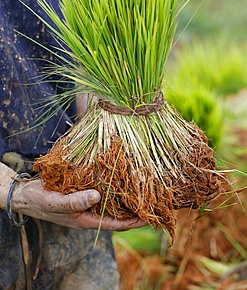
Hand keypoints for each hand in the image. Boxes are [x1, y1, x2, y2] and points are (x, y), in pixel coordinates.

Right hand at [12, 178, 146, 229]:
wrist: (27, 194)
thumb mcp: (57, 202)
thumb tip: (98, 196)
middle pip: (118, 214)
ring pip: (113, 203)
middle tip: (153, 202)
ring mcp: (88, 202)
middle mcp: (91, 212)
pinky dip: (114, 188)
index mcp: (87, 220)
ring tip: (143, 190)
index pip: (117, 224)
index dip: (135, 221)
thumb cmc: (41, 201)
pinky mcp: (84, 192)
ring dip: (126, 198)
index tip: (152, 217)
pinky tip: (121, 179)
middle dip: (135, 210)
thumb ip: (76, 201)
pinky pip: (104, 192)